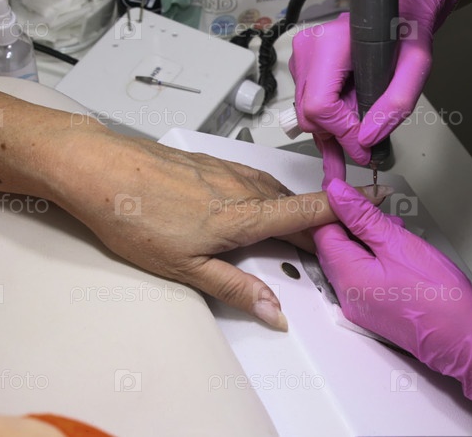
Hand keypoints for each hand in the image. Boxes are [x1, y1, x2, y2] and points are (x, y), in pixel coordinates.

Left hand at [53, 133, 384, 329]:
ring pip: (273, 190)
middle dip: (316, 224)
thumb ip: (235, 288)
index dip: (344, 212)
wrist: (96, 166)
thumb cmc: (133, 214)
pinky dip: (265, 193)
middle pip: (295, 205)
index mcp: (244, 216)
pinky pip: (251, 178)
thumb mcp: (185, 267)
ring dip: (289, 209)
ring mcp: (225, 170)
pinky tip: (252, 202)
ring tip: (291, 228)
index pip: (309, 213)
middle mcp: (242, 187)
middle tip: (325, 245)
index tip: (374, 205)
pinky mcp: (208, 161)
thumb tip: (273, 311)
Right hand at [289, 0, 460, 166]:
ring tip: (350, 152)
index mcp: (329, 45)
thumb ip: (395, 105)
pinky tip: (339, 145)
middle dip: (338, 136)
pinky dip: (328, 127)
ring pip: (307, 115)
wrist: (399, 14)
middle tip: (363, 150)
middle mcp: (309, 50)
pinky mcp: (306, 69)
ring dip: (332, 135)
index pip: (321, 106)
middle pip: (310, 115)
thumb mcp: (415, 67)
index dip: (343, 134)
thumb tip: (368, 138)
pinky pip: (309, 106)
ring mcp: (304, 59)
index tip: (363, 147)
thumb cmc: (405, 33)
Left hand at [313, 178, 471, 417]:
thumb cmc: (438, 297)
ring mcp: (360, 306)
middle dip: (352, 222)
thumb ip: (363, 217)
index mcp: (348, 277)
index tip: (348, 190)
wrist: (463, 340)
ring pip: (351, 260)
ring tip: (394, 229)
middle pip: (335, 247)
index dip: (333, 207)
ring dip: (367, 239)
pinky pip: (364, 276)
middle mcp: (348, 295)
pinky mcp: (374, 311)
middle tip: (376, 206)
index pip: (322, 232)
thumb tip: (337, 194)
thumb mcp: (398, 244)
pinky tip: (397, 250)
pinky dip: (375, 258)